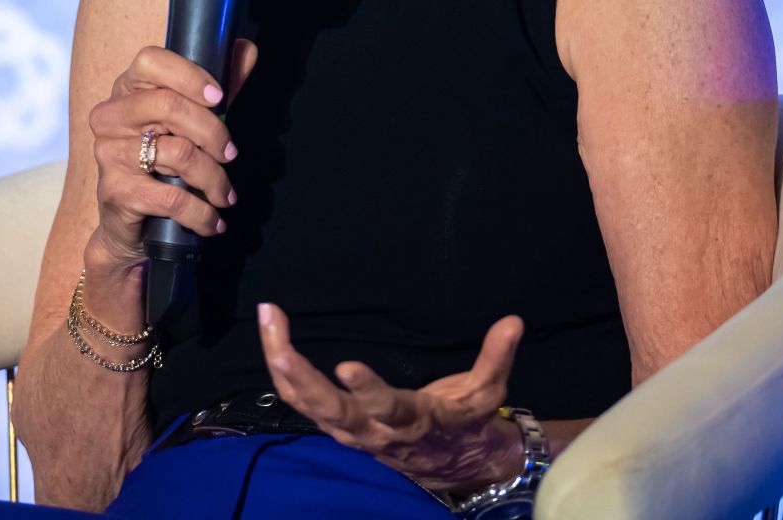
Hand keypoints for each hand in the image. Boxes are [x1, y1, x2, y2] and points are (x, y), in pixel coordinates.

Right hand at [83, 39, 256, 272]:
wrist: (128, 227)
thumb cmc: (161, 166)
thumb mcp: (191, 124)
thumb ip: (218, 87)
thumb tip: (247, 50)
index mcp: (127, 90)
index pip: (150, 61)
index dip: (189, 75)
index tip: (219, 97)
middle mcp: (110, 116)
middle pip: (169, 105)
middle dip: (213, 132)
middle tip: (231, 154)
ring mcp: (109, 154)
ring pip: (179, 153)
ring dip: (214, 178)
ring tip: (226, 194)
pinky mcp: (116, 191)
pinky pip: (172, 198)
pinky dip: (201, 213)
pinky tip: (212, 221)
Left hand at [256, 302, 527, 496]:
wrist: (449, 464)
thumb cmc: (464, 422)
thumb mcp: (486, 394)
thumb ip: (495, 358)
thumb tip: (513, 321)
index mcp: (411, 421)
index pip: (386, 408)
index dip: (367, 390)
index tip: (346, 366)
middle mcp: (371, 430)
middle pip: (329, 410)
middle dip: (302, 379)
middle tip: (281, 347)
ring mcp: (348, 429)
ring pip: (305, 404)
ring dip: (282, 366)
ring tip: (269, 319)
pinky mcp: (335, 423)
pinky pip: (301, 400)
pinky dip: (283, 371)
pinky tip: (272, 336)